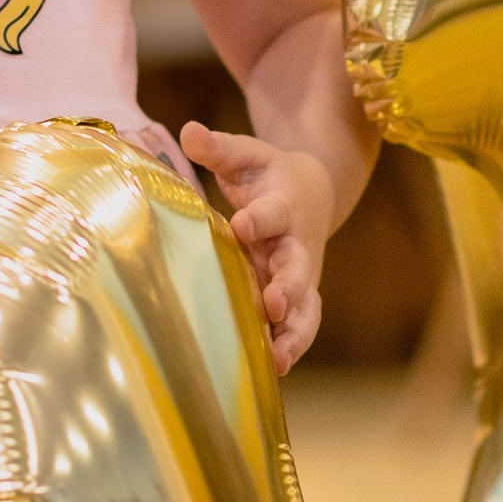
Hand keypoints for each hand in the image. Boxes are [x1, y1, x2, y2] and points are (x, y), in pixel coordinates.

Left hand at [183, 123, 336, 373]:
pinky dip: (291, 347)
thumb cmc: (266, 176)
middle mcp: (297, 244)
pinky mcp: (299, 298)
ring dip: (295, 331)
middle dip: (289, 286)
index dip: (261, 218)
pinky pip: (301, 326)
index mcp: (283, 204)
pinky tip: (273, 371)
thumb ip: (218, 148)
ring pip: (306, 306)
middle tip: (275, 303)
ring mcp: (301, 275)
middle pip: (298, 266)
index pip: (273, 212)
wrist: (314, 192)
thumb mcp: (246, 156)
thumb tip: (188, 130)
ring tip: (278, 356)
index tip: (243, 225)